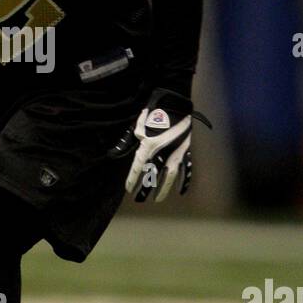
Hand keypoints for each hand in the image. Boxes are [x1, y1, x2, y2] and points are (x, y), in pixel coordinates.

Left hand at [110, 87, 209, 202]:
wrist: (177, 103)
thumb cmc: (155, 112)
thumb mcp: (138, 125)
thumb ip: (128, 140)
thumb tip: (116, 152)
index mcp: (149, 146)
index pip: (138, 168)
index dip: (132, 179)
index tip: (128, 189)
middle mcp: (163, 152)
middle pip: (153, 176)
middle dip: (145, 189)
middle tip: (139, 199)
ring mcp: (176, 153)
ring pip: (169, 176)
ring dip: (163, 189)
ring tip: (157, 199)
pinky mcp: (185, 151)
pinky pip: (185, 169)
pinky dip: (184, 180)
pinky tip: (180, 191)